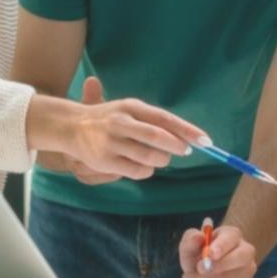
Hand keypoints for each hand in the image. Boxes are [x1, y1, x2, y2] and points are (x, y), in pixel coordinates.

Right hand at [27, 77, 208, 180]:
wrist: (71, 126)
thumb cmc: (109, 118)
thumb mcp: (129, 110)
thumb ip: (154, 121)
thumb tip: (184, 136)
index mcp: (131, 106)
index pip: (164, 118)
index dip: (187, 130)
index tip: (205, 140)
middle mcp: (121, 122)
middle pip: (158, 137)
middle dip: (176, 146)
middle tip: (184, 150)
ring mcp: (112, 142)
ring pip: (149, 157)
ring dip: (162, 160)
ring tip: (162, 157)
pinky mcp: (105, 161)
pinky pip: (137, 171)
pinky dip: (147, 171)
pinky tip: (145, 166)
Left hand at [178, 223, 256, 277]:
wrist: (205, 270)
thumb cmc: (200, 254)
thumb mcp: (191, 244)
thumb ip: (190, 239)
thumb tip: (198, 237)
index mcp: (232, 235)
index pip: (231, 237)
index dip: (221, 246)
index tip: (210, 254)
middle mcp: (245, 251)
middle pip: (240, 257)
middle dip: (219, 265)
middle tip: (200, 270)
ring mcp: (247, 270)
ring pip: (235, 277)